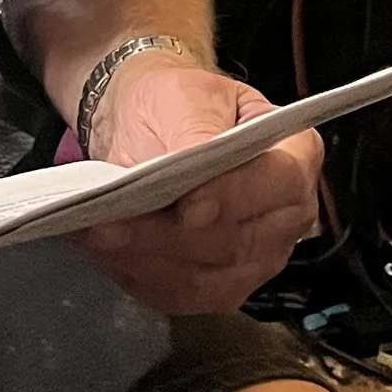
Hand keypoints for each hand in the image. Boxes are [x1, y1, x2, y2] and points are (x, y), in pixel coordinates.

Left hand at [72, 58, 321, 314]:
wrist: (151, 128)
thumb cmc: (176, 106)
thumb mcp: (186, 98)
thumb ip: (196, 130)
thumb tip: (192, 161)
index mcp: (294, 156)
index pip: (278, 183)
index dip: (233, 197)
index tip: (187, 204)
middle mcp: (285, 216)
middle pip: (236, 242)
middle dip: (169, 235)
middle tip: (116, 222)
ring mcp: (257, 260)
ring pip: (203, 276)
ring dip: (144, 258)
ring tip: (97, 234)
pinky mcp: (218, 288)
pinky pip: (178, 294)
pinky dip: (135, 273)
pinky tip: (103, 250)